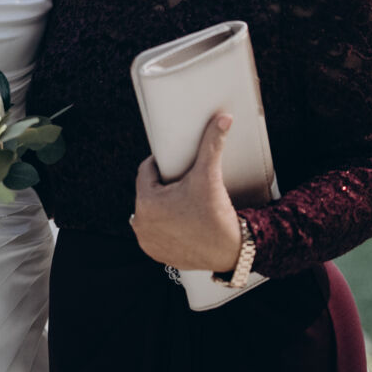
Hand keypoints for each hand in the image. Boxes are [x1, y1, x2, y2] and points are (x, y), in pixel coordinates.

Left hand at [130, 111, 243, 272]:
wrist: (231, 250)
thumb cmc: (217, 213)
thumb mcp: (210, 175)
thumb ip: (212, 144)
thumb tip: (223, 118)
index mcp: (146, 201)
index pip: (146, 171)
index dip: (161, 164)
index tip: (173, 163)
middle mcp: (140, 222)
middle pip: (148, 192)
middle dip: (162, 186)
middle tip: (182, 183)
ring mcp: (146, 240)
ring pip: (150, 212)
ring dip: (161, 205)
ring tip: (181, 202)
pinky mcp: (155, 253)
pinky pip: (154, 231)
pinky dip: (163, 226)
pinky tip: (177, 220)